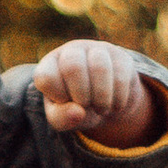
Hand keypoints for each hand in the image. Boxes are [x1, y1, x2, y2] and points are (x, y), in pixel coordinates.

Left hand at [35, 37, 167, 150]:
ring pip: (100, 66)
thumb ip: (61, 118)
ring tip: (102, 109)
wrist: (105, 102)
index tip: (65, 102)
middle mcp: (71, 51)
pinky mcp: (120, 57)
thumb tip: (78, 113)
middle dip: (81, 94)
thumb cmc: (75, 108)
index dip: (57, 96)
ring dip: (102, 97)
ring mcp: (97, 50)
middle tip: (87, 107)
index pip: (46, 77)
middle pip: (73, 66)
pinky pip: (120, 75)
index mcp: (50, 65)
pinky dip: (118, 97)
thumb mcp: (62, 118)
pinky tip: (116, 105)